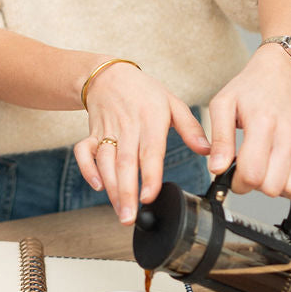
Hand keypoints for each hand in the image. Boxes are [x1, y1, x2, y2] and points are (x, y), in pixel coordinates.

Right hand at [73, 63, 210, 224]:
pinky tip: (97, 185)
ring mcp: (107, 130)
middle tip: (129, 217)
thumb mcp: (173, 103)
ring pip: (105, 161)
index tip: (148, 197)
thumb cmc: (143, 91)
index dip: (149, 175)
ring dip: (110, 188)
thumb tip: (208, 151)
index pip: (150, 151)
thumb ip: (191, 128)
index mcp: (150, 119)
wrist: (108, 75)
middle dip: (126, 192)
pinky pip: (83, 151)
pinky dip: (86, 168)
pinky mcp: (91, 133)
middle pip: (125, 162)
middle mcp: (127, 126)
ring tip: (120, 211)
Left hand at [206, 42, 290, 200]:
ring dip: (275, 188)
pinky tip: (280, 173)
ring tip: (263, 170)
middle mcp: (289, 135)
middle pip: (272, 187)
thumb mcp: (223, 105)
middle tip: (245, 170)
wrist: (281, 72)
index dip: (236, 182)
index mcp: (263, 124)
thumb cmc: (250, 87)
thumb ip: (220, 139)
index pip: (253, 174)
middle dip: (253, 186)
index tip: (230, 174)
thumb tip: (217, 169)